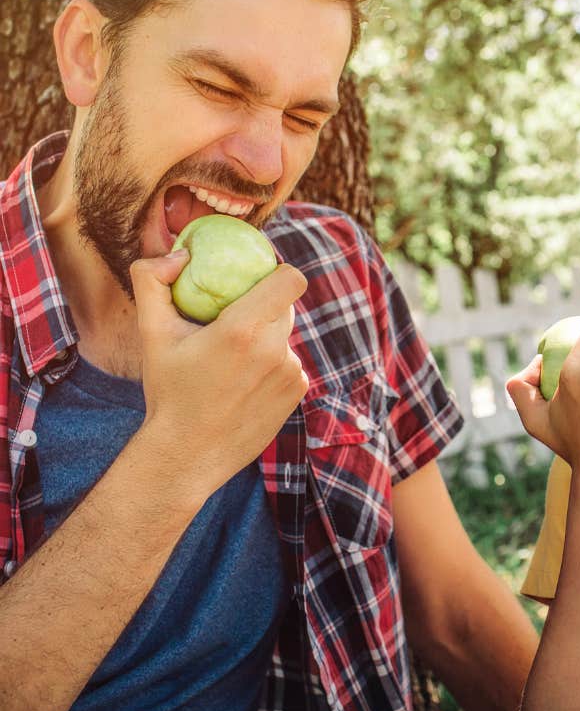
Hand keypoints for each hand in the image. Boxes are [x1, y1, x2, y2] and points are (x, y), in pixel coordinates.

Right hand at [129, 250, 308, 509]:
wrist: (186, 456)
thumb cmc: (167, 391)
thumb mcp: (151, 333)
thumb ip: (152, 280)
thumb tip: (181, 254)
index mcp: (244, 329)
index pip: (291, 279)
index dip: (278, 271)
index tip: (257, 277)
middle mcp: (275, 350)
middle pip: (284, 306)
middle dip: (263, 306)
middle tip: (233, 318)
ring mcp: (291, 373)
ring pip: (284, 336)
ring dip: (265, 338)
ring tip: (233, 360)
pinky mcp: (298, 392)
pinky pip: (289, 363)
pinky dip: (272, 365)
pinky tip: (244, 384)